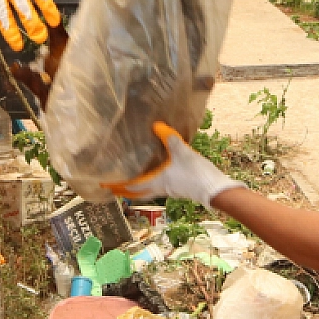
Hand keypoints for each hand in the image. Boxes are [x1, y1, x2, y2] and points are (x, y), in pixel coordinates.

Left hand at [104, 122, 243, 207]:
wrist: (215, 189)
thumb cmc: (196, 173)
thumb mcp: (182, 152)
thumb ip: (169, 138)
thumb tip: (156, 125)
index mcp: (156, 182)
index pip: (131, 185)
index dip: (117, 185)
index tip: (103, 184)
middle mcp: (160, 188)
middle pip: (136, 193)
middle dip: (123, 190)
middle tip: (110, 187)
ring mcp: (169, 190)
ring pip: (146, 192)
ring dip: (135, 189)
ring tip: (127, 183)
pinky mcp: (177, 189)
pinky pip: (157, 188)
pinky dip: (148, 184)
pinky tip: (152, 176)